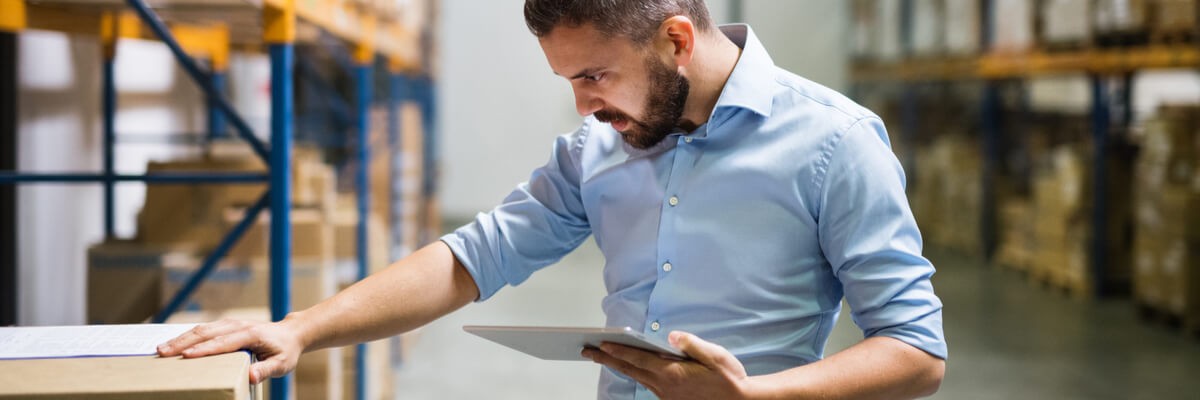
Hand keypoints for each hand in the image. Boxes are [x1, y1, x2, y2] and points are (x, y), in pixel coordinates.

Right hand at [157, 318, 305, 383]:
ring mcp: (231, 323)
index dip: (204, 349)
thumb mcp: (282, 364)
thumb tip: (251, 376)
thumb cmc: (285, 350)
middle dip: (183, 342)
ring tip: (162, 349)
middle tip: (163, 353)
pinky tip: (175, 343)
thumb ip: (266, 370)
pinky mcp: (227, 325)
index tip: (186, 356)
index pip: (223, 342)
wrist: (290, 333)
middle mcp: (238, 325)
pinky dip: (188, 335)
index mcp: (251, 334)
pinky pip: (205, 329)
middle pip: (207, 332)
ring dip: (182, 338)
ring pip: (202, 329)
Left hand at [583, 331, 752, 399]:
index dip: (618, 350)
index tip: (600, 343)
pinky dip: (633, 374)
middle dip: (606, 359)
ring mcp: (666, 395)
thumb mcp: (714, 356)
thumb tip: (670, 334)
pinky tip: (629, 367)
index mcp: (673, 374)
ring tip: (602, 356)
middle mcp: (665, 386)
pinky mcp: (671, 399)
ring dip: (618, 366)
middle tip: (586, 350)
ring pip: (636, 378)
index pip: (638, 359)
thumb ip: (691, 343)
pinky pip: (647, 384)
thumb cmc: (729, 378)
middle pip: (629, 370)